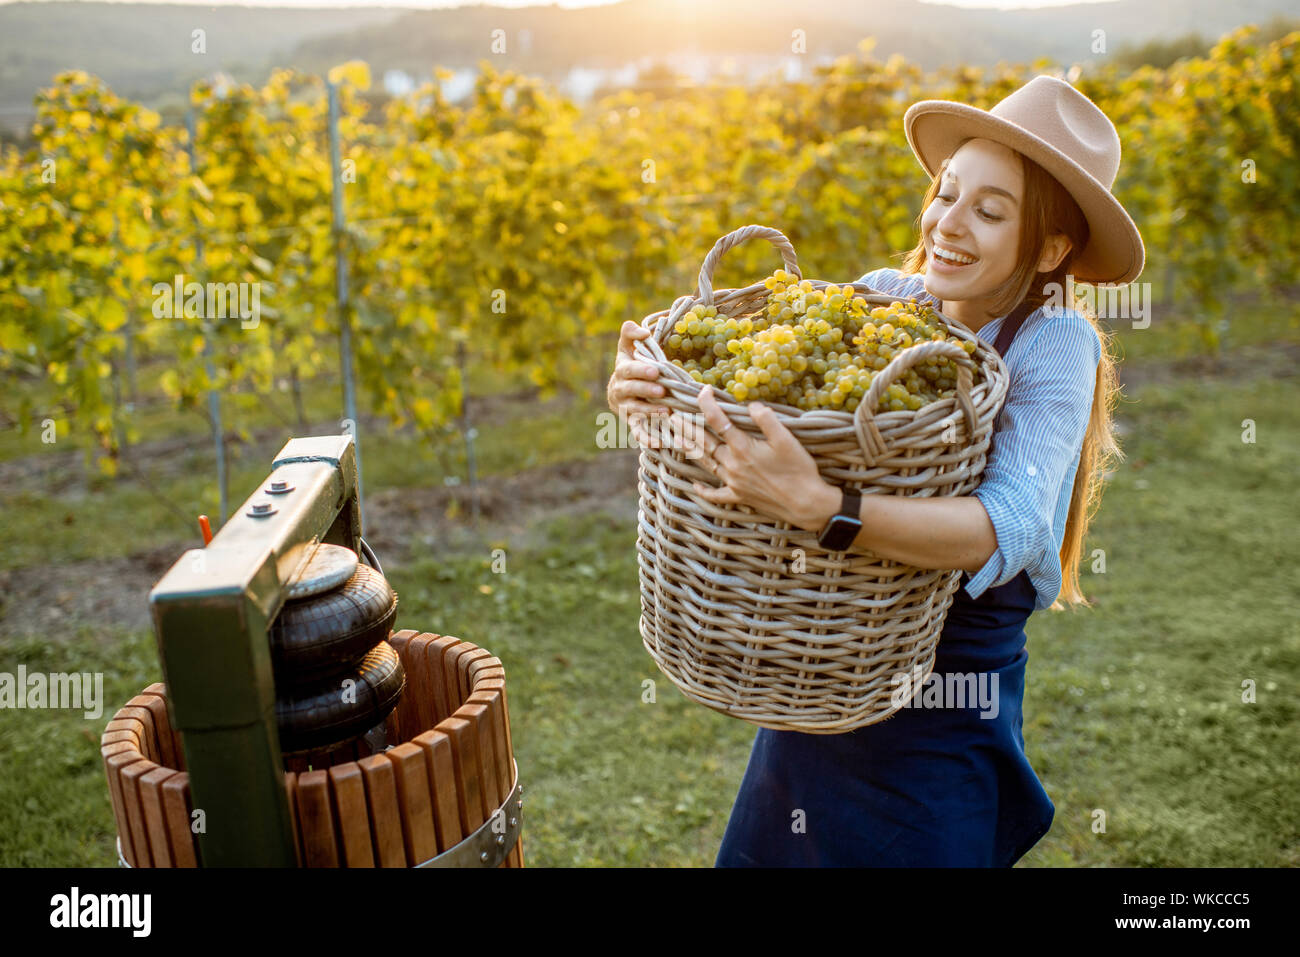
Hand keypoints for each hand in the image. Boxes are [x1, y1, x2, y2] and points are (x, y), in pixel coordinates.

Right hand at [607, 320, 670, 447]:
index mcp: (622, 371)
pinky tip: (660, 442)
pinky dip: (647, 439)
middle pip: (632, 391)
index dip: (640, 371)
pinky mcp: (632, 424)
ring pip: (635, 412)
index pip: (629, 370)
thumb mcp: (626, 346)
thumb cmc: (630, 364)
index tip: (655, 371)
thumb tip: (642, 332)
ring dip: (650, 413)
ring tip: (667, 412)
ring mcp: (626, 409)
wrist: (619, 392)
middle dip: (646, 391)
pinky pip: (639, 433)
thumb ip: (630, 333)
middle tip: (662, 391)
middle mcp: (621, 391)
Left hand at [676, 384, 833, 529]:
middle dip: (688, 427)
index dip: (708, 404)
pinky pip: (716, 494)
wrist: (807, 504)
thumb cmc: (799, 469)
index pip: (718, 421)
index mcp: (743, 448)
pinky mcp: (739, 497)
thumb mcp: (787, 439)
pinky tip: (695, 485)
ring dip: (690, 450)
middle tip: (672, 416)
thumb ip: (766, 419)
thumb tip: (750, 405)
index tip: (704, 390)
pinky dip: (704, 490)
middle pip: (704, 442)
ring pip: (706, 463)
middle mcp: (733, 465)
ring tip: (677, 439)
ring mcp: (734, 482)